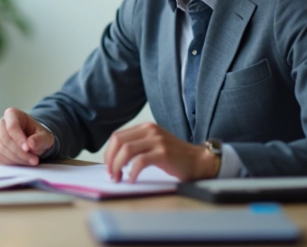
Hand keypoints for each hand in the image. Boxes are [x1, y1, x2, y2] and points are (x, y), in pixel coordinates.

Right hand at [0, 108, 55, 165]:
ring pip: (0, 149)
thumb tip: (31, 144)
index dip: (19, 139)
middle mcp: (1, 123)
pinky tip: (21, 162)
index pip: (12, 126)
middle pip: (4, 139)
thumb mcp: (45, 136)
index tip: (28, 149)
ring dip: (16, 159)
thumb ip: (40, 139)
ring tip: (30, 161)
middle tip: (33, 160)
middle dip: (19, 152)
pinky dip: (9, 162)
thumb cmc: (37, 136)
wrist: (32, 142)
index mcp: (13, 114)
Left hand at [103, 123, 217, 182]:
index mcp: (145, 127)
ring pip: (127, 150)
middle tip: (111, 175)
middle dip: (110, 160)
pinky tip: (131, 180)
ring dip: (117, 166)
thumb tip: (113, 161)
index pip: (117, 136)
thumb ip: (137, 146)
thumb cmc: (174, 157)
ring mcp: (157, 140)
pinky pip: (140, 162)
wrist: (198, 161)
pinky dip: (132, 172)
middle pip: (118, 141)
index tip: (108, 167)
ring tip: (118, 178)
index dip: (108, 153)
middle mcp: (150, 130)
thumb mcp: (153, 145)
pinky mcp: (164, 153)